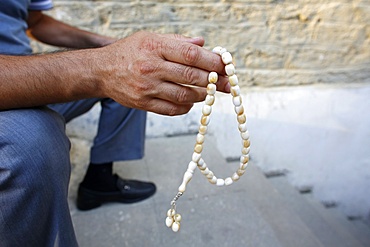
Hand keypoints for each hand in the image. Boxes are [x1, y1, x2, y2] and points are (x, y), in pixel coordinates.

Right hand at [95, 31, 229, 115]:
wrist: (101, 71)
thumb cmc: (129, 52)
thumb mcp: (150, 38)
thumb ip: (177, 41)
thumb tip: (203, 44)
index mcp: (155, 47)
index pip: (191, 54)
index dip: (212, 61)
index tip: (226, 66)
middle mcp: (151, 67)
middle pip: (191, 76)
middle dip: (214, 81)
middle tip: (228, 84)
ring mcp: (147, 87)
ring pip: (184, 95)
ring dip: (202, 95)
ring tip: (209, 93)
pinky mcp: (143, 103)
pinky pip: (172, 109)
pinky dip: (186, 106)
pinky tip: (191, 101)